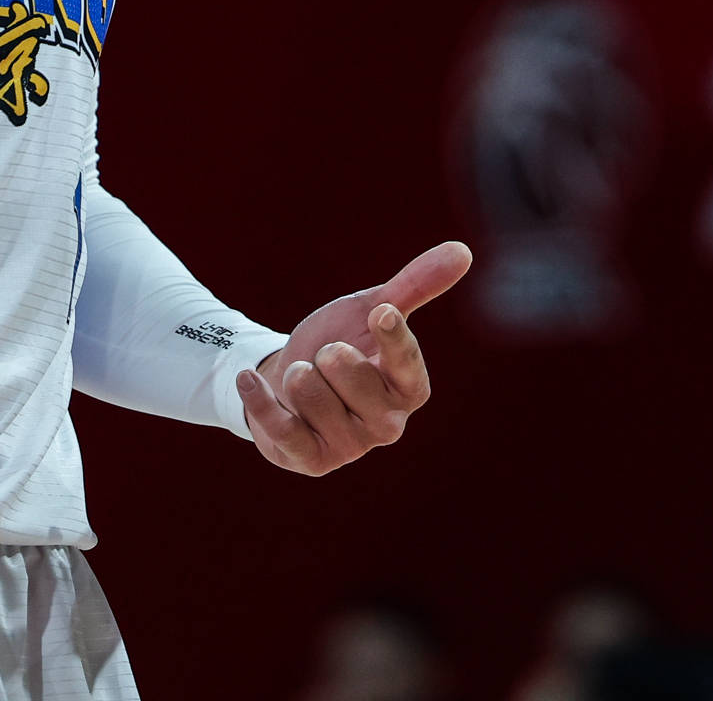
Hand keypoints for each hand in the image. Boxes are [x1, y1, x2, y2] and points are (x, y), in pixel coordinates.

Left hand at [238, 241, 470, 476]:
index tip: (378, 312)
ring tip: (302, 376)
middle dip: (328, 353)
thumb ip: (415, 285)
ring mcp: (350, 447)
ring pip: (313, 396)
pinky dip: (260, 397)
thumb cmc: (340, 343)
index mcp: (410, 388)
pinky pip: (282, 428)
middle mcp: (388, 424)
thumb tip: (463, 251)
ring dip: (297, 374)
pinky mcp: (312, 461)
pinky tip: (249, 378)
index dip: (392, 339)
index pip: (408, 365)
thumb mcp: (372, 308)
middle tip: (326, 358)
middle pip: (353, 376)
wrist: (288, 380)